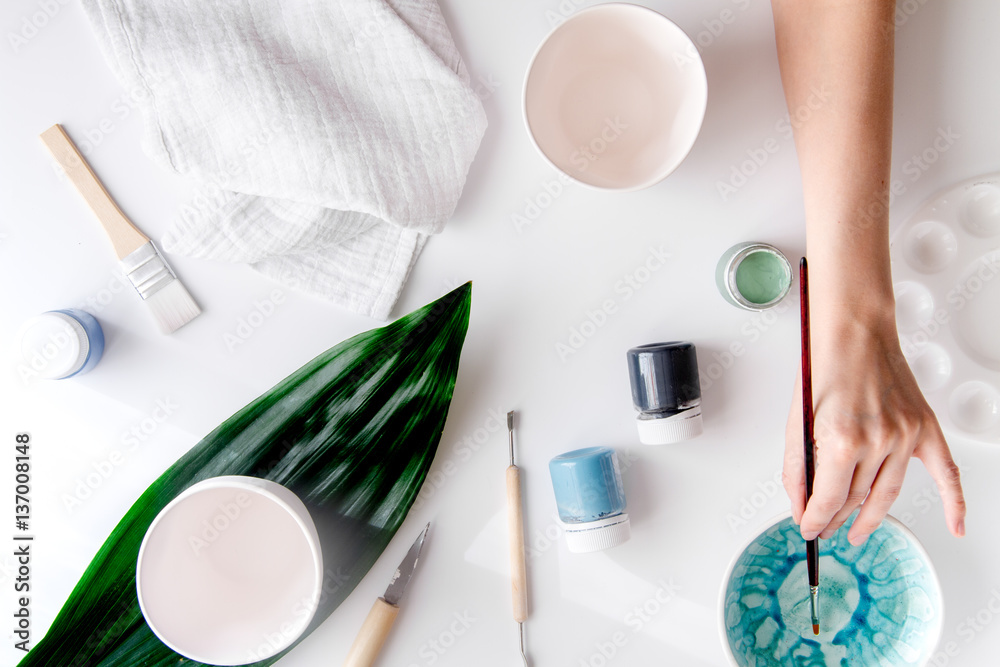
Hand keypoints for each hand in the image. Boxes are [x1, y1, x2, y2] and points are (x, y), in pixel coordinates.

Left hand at [783, 312, 965, 544]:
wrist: (855, 335)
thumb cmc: (823, 370)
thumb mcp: (796, 422)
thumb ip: (797, 468)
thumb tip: (800, 505)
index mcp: (842, 440)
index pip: (829, 500)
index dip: (814, 520)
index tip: (807, 528)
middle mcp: (878, 440)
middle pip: (856, 500)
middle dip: (836, 519)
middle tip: (824, 528)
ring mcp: (904, 436)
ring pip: (887, 493)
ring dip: (869, 517)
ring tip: (854, 530)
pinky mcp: (924, 428)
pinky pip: (946, 472)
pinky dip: (955, 503)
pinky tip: (956, 525)